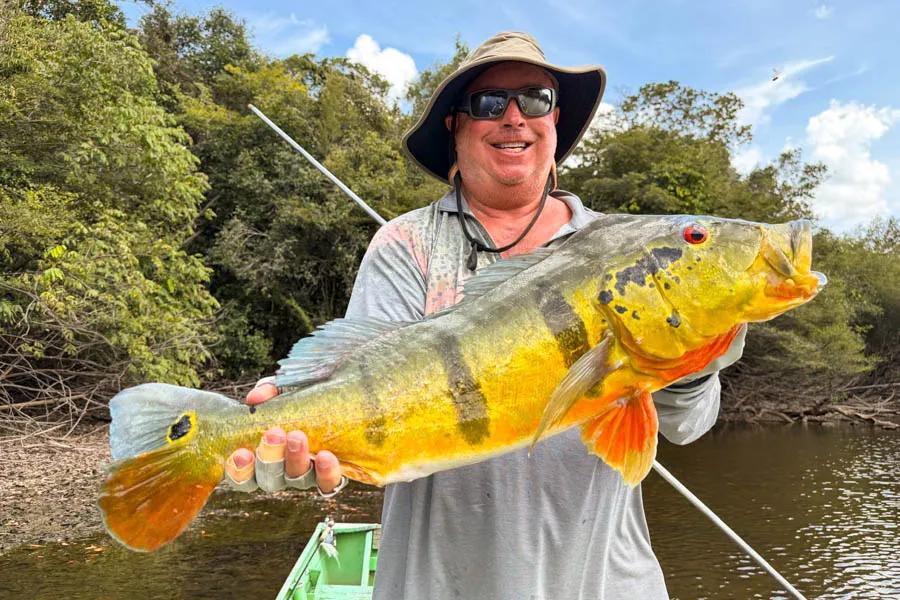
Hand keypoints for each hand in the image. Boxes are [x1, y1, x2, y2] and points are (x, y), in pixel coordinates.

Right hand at [223, 381, 344, 494]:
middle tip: (274, 433)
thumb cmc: (302, 398)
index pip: (243, 475)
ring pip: (296, 479)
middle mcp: (282, 472)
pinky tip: (325, 456)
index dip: (239, 470)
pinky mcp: (330, 476)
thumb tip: (254, 398)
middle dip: (269, 457)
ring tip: (297, 436)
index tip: (242, 453)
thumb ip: (267, 391)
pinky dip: (326, 473)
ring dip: (294, 459)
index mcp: (263, 456)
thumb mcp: (283, 389)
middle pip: (269, 480)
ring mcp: (307, 475)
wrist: (342, 400)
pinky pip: (327, 483)